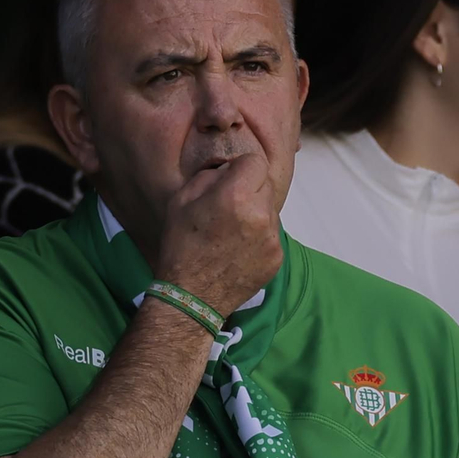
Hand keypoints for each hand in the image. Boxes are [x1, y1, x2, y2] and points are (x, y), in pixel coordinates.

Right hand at [153, 153, 282, 318]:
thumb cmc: (181, 247)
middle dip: (250, 188)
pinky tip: (239, 248)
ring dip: (256, 212)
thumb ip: (210, 177)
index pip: (256, 162)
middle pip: (266, 184)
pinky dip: (260, 236)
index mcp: (235, 196)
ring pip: (271, 209)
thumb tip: (228, 170)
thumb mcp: (182, 201)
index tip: (231, 179)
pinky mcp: (277, 256)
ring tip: (232, 231)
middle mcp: (260, 214)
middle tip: (229, 206)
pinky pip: (272, 234)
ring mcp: (272, 237)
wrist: (191, 295)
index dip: (242, 167)